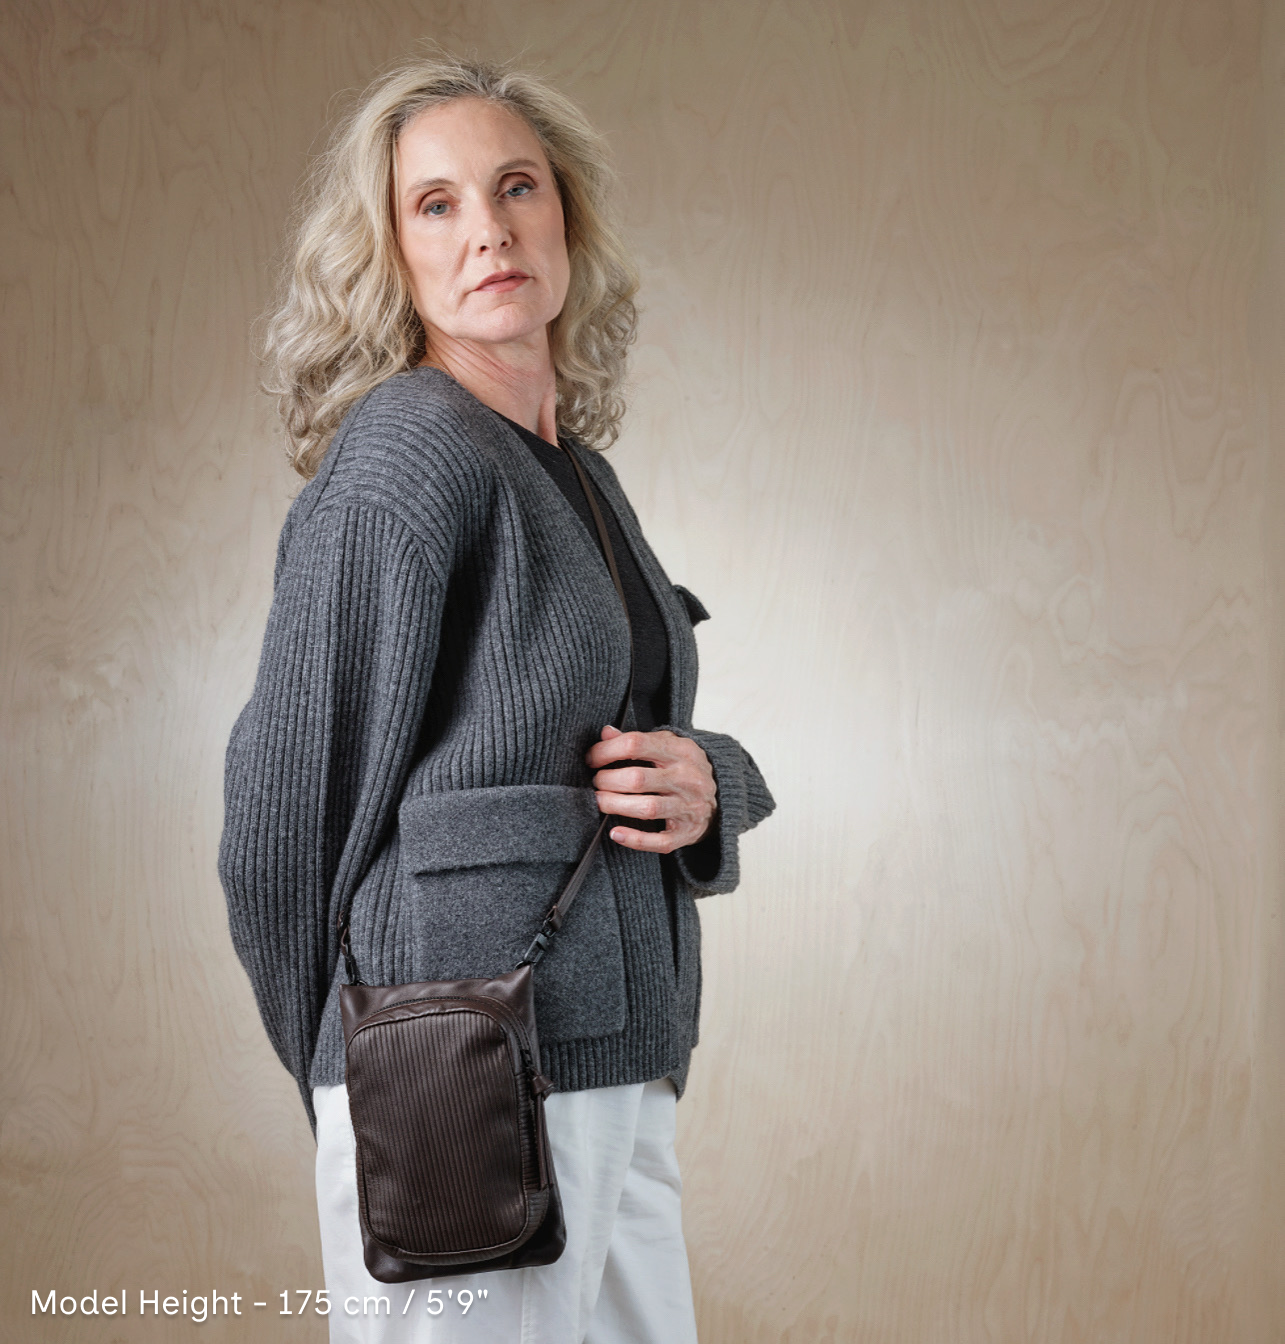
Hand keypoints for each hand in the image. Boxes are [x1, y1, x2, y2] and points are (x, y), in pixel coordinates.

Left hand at [585, 726, 717, 852]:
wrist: (723, 796)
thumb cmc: (683, 768)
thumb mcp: (667, 746)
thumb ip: (637, 740)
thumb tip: (605, 733)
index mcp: (681, 751)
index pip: (636, 744)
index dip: (607, 751)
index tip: (592, 759)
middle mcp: (687, 778)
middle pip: (638, 778)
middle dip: (607, 780)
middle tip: (595, 782)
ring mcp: (690, 807)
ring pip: (647, 809)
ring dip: (615, 805)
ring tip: (599, 802)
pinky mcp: (688, 833)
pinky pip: (660, 841)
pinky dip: (635, 839)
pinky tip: (616, 833)